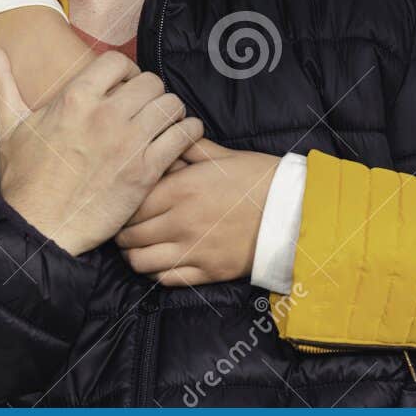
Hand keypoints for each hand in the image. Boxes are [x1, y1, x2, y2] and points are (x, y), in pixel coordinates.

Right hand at [0, 39, 203, 256]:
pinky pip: (185, 136)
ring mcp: (129, 143)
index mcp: (74, 98)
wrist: (40, 229)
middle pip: (151, 81)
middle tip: (144, 109)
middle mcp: (105, 115)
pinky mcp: (146, 171)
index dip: (125, 72)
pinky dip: (188, 134)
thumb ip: (1, 81)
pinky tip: (178, 141)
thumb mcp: (9, 127)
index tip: (122, 88)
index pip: (118, 61)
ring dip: (171, 112)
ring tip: (162, 124)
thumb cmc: (25, 180)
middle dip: (150, 92)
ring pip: (172, 104)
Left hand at [114, 141, 278, 285]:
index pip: (131, 204)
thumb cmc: (259, 179)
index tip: (124, 204)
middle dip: (122, 231)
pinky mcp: (206, 271)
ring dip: (133, 254)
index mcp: (181, 189)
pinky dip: (155, 272)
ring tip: (138, 246)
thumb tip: (165, 136)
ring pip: (140, 261)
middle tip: (126, 226)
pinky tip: (159, 260)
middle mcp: (180, 221)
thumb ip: (187, 148)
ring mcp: (193, 249)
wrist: (293, 211)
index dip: (122, 206)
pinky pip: (165, 279)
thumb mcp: (222, 156)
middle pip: (129, 234)